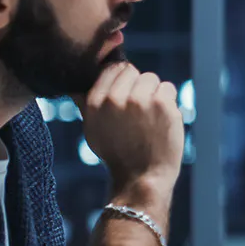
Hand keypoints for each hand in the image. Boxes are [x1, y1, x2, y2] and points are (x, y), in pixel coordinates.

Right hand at [76, 63, 182, 193]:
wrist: (142, 176)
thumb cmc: (117, 154)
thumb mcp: (92, 129)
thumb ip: (85, 104)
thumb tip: (75, 86)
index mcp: (96, 102)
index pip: (113, 68)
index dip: (122, 79)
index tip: (127, 93)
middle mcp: (115, 98)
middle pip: (133, 71)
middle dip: (138, 86)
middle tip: (140, 110)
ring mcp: (140, 99)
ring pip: (151, 78)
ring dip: (154, 92)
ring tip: (150, 116)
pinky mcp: (161, 103)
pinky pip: (168, 88)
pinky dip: (169, 101)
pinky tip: (162, 119)